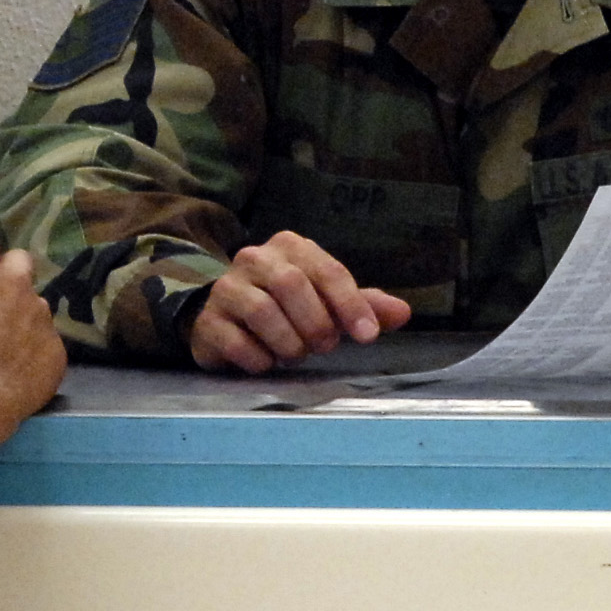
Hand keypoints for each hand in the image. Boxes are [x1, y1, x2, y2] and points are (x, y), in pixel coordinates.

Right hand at [0, 229, 65, 418]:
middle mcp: (15, 282)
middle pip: (20, 261)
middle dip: (9, 275)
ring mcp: (41, 315)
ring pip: (37, 304)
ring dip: (23, 316)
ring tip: (4, 345)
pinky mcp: (57, 348)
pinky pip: (48, 342)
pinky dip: (35, 351)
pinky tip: (17, 372)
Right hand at [188, 230, 416, 372]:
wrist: (223, 315)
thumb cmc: (286, 306)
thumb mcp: (327, 300)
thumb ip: (363, 305)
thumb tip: (403, 313)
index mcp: (290, 247)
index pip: (327, 270)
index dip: (351, 304)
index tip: (368, 336)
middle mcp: (255, 259)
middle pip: (291, 285)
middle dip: (316, 322)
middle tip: (325, 346)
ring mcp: (226, 288)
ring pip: (262, 312)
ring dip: (289, 343)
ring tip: (296, 354)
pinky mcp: (207, 320)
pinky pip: (236, 341)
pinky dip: (259, 359)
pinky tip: (267, 363)